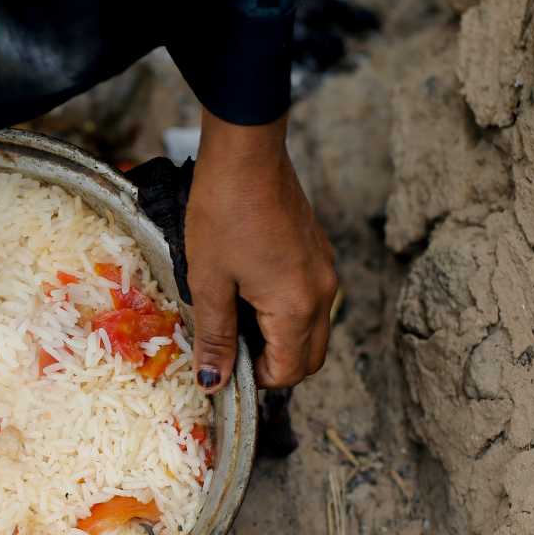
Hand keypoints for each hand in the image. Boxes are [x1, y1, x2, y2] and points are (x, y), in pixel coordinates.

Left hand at [184, 109, 336, 391]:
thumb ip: (216, 336)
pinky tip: (248, 288)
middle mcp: (323, 293)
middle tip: (229, 346)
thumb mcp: (208, 282)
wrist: (246, 152)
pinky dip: (286, 310)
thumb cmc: (221, 213)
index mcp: (297, 306)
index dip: (256, 379)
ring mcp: (324, 270)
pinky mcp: (318, 251)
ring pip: (312, 328)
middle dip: (274, 364)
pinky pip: (311, 299)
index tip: (223, 365)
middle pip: (310, 357)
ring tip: (235, 314)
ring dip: (279, 336)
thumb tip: (214, 382)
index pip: (291, 372)